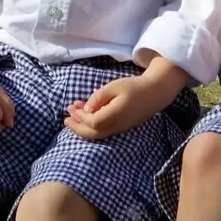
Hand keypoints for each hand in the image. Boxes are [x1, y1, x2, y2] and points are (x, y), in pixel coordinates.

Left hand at [63, 72, 178, 140]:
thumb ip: (98, 97)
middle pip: (93, 134)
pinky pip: (104, 131)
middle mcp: (117, 125)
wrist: (155, 93)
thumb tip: (86, 109)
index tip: (72, 106)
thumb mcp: (114, 86)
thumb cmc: (133, 86)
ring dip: (83, 127)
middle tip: (65, 119)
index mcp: (115, 114)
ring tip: (73, 116)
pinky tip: (87, 116)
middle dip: (77, 128)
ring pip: (98, 134)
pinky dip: (92, 126)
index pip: (92, 122)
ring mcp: (120, 128)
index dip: (80, 117)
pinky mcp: (122, 127)